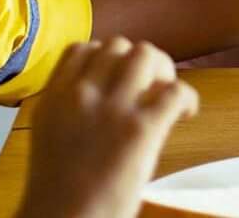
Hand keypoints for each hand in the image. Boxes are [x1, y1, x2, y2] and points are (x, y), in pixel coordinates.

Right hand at [18, 38, 198, 217]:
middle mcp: (80, 95)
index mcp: (53, 98)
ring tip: (166, 96)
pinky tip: (186, 114)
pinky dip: (187, 98)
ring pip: (147, 55)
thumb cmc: (58, 192)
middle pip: (119, 45)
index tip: (120, 78)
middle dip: (140, 61)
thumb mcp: (51, 137)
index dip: (107, 57)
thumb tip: (104, 98)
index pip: (81, 49)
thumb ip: (71, 110)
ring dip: (164, 71)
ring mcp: (111, 109)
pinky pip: (176, 90)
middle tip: (151, 87)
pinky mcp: (141, 129)